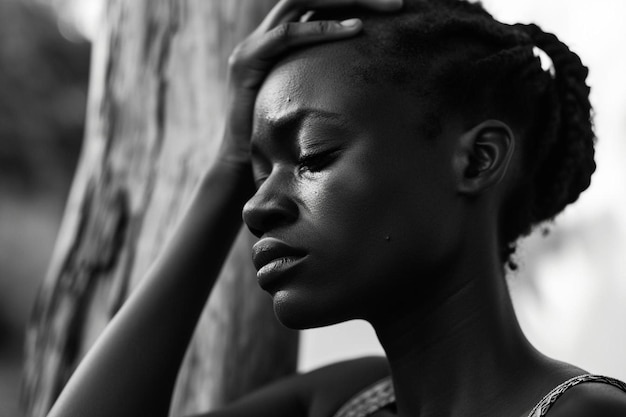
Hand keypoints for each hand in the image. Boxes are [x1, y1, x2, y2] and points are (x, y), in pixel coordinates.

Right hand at [219, 0, 402, 165]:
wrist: (241, 160)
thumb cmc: (280, 135)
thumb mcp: (309, 98)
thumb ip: (327, 79)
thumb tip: (371, 81)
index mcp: (276, 40)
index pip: (313, 2)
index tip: (389, 4)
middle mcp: (262, 35)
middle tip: (398, 2)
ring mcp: (251, 46)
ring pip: (297, 1)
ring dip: (344, 0)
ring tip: (385, 7)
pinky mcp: (246, 62)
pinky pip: (284, 36)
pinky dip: (319, 30)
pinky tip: (353, 30)